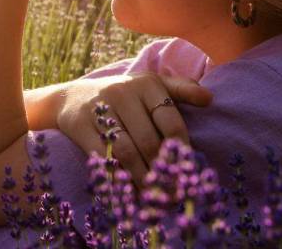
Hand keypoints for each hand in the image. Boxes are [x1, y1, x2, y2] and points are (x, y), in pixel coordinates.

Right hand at [55, 72, 212, 187]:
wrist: (72, 97)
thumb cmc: (123, 94)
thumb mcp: (150, 85)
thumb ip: (180, 89)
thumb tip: (209, 99)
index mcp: (146, 83)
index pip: (170, 121)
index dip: (181, 150)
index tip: (188, 173)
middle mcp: (123, 92)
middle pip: (149, 141)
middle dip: (163, 172)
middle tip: (174, 195)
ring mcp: (99, 108)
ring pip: (127, 152)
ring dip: (142, 179)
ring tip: (154, 198)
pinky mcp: (80, 125)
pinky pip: (103, 157)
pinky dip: (118, 178)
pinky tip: (129, 192)